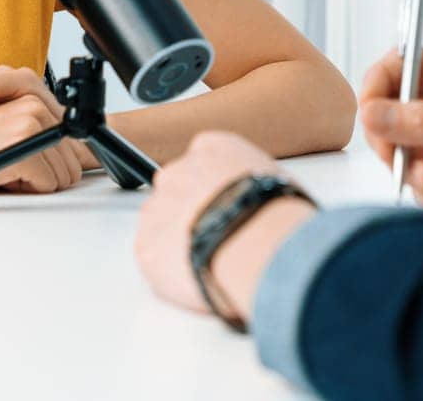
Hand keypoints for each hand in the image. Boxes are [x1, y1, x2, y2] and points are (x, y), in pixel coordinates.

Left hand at [135, 131, 315, 322]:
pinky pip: (153, 256)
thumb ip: (248, 182)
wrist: (258, 246)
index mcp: (211, 148)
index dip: (214, 187)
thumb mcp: (274, 180)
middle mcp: (178, 171)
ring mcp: (157, 207)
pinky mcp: (146, 246)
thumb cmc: (276, 216)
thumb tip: (254, 200)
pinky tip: (196, 275)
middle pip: (176, 189)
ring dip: (178, 239)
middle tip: (218, 236)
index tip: (225, 205)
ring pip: (161, 223)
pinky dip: (168, 269)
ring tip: (210, 260)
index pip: (202, 159)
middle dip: (192, 211)